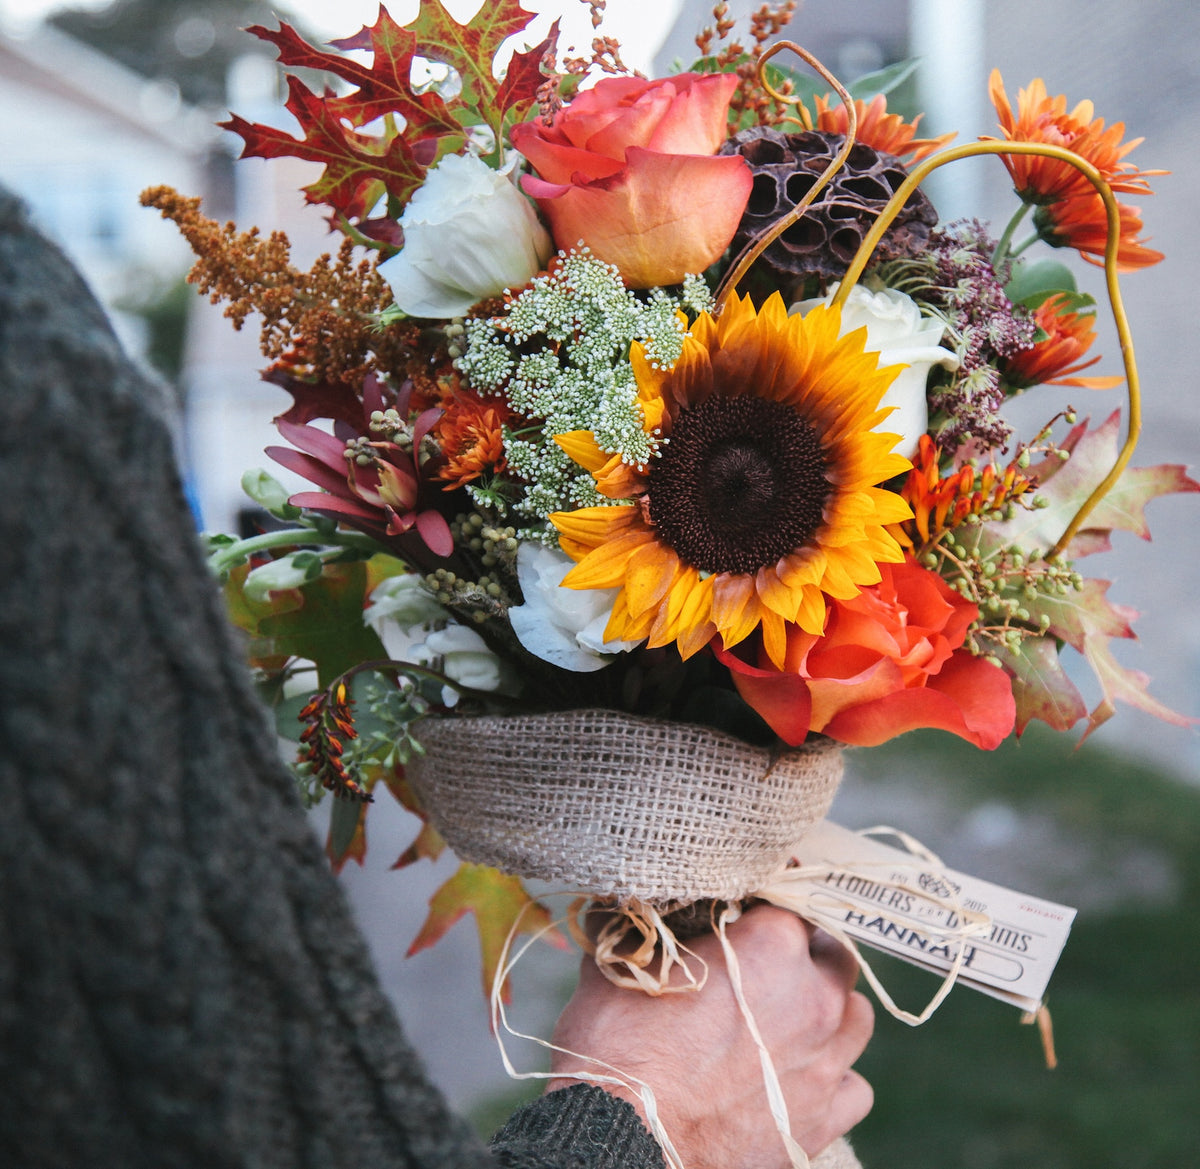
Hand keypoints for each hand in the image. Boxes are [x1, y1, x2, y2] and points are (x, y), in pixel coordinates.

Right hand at [547, 904, 873, 1168]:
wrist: (626, 1140)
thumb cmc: (618, 1047)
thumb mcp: (619, 963)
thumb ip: (643, 928)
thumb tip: (631, 906)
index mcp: (771, 944)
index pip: (793, 900)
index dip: (768, 903)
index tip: (749, 911)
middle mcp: (814, 996)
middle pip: (835, 953)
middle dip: (807, 953)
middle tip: (767, 966)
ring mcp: (826, 1060)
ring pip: (856, 1016)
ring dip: (830, 1011)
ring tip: (791, 1020)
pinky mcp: (823, 1119)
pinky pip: (854, 1087)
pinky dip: (834, 1078)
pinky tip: (797, 1077)